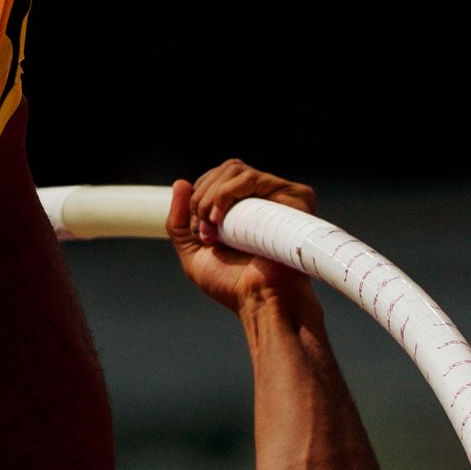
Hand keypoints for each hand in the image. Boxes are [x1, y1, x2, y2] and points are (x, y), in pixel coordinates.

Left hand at [167, 159, 318, 315]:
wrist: (259, 300)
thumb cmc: (232, 285)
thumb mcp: (194, 253)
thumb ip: (180, 222)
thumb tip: (180, 182)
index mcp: (242, 207)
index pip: (215, 179)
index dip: (197, 197)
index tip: (197, 232)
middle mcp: (261, 198)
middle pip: (224, 169)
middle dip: (202, 197)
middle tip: (203, 232)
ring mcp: (276, 195)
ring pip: (235, 170)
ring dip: (212, 197)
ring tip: (213, 230)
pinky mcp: (290, 197)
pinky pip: (252, 179)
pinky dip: (227, 193)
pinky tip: (221, 220)